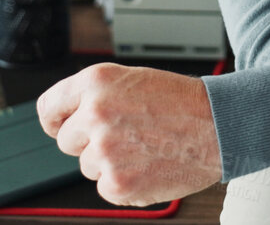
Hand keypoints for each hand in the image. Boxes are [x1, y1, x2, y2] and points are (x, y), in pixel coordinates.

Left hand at [38, 63, 221, 205]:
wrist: (220, 125)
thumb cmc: (183, 102)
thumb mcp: (132, 79)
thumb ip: (95, 96)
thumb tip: (67, 121)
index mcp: (96, 82)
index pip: (49, 107)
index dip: (55, 120)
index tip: (60, 127)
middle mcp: (95, 114)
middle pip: (66, 141)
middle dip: (90, 142)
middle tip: (127, 135)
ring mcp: (105, 150)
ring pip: (88, 166)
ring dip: (111, 162)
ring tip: (145, 147)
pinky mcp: (117, 182)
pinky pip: (105, 188)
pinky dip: (125, 183)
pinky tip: (149, 165)